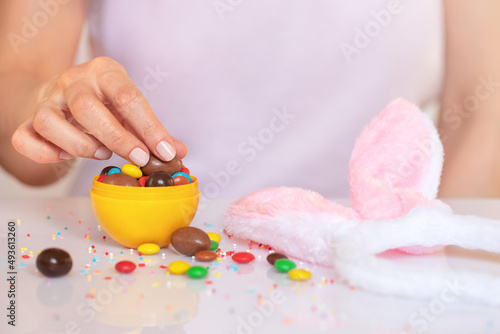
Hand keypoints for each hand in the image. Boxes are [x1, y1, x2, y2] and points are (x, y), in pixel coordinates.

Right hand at [11, 57, 185, 165]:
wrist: (60, 94)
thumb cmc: (103, 104)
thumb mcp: (130, 108)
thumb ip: (153, 130)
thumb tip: (178, 153)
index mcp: (105, 72)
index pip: (128, 97)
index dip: (150, 128)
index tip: (165, 152)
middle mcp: (72, 81)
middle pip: (86, 106)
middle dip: (117, 138)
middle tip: (139, 158)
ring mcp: (46, 99)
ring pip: (50, 121)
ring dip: (80, 145)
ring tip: (102, 153)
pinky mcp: (27, 119)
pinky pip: (25, 138)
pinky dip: (46, 153)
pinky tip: (66, 155)